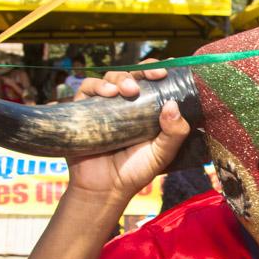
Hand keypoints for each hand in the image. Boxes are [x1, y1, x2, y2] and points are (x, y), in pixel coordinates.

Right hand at [66, 61, 189, 202]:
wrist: (104, 189)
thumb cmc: (135, 171)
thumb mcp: (162, 153)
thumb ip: (174, 133)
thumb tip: (173, 104)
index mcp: (147, 109)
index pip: (154, 81)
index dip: (160, 70)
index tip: (169, 69)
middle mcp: (126, 103)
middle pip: (134, 74)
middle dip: (144, 70)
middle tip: (154, 75)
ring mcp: (104, 105)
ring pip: (112, 77)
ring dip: (122, 77)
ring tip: (129, 90)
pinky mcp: (84, 109)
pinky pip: (87, 89)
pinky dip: (97, 85)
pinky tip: (108, 93)